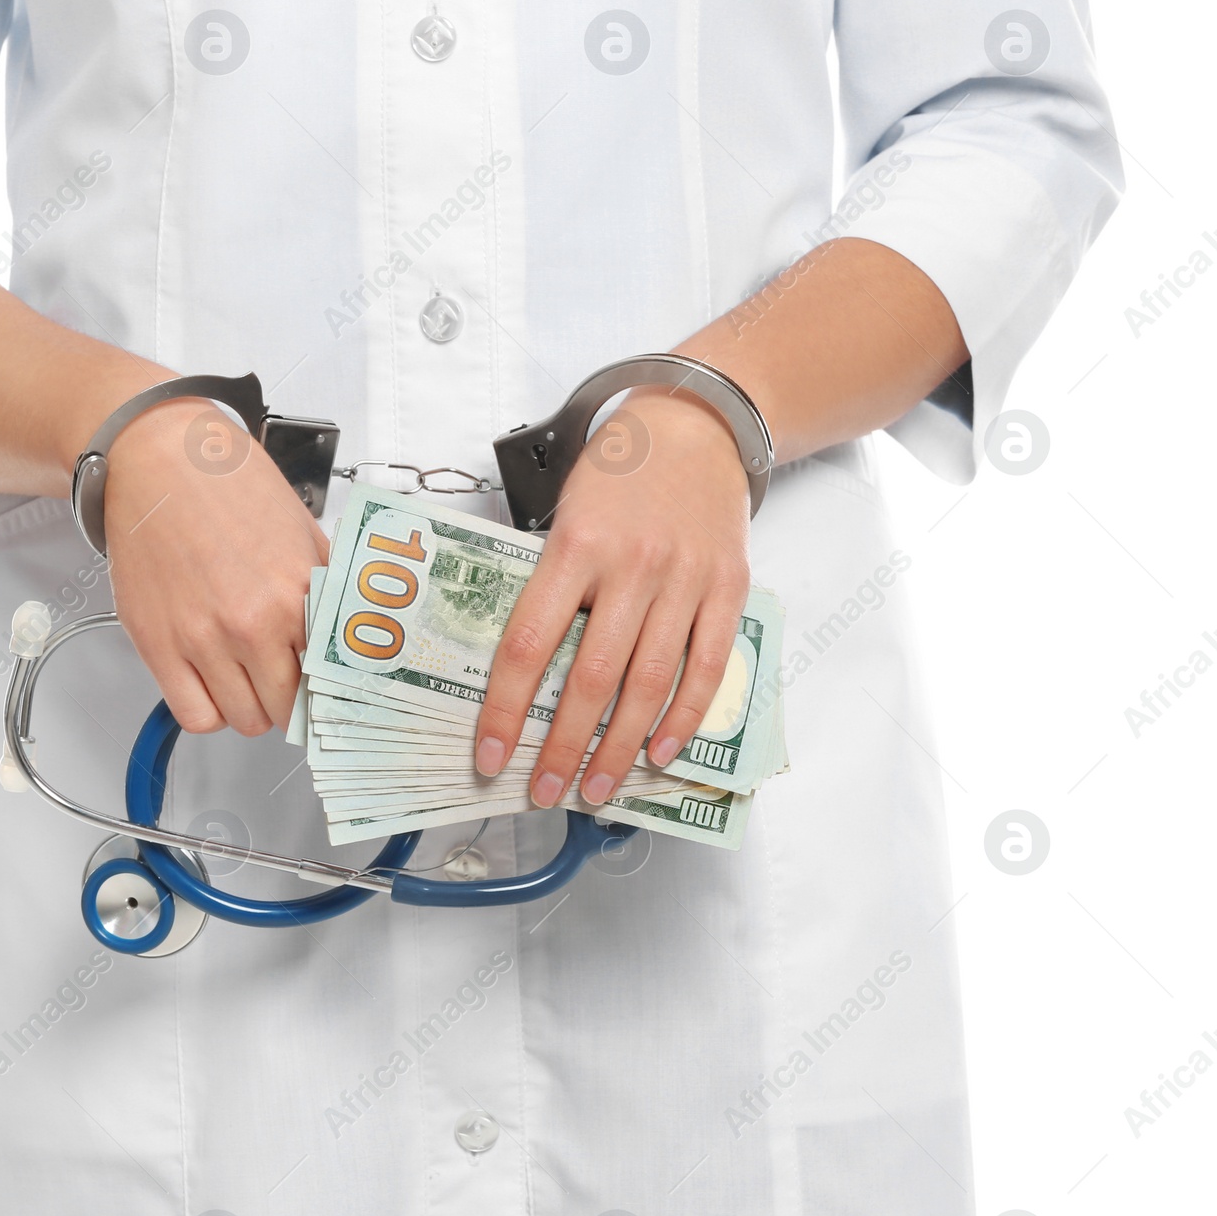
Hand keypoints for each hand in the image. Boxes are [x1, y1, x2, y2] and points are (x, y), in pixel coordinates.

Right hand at [104, 400, 328, 734]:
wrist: (157, 458)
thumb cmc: (224, 482)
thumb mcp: (300, 529)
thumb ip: (325, 585)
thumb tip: (348, 630)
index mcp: (296, 593)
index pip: (329, 677)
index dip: (327, 686)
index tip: (323, 687)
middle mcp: (251, 623)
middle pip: (287, 709)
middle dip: (289, 698)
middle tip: (281, 679)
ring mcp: (202, 639)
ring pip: (243, 720)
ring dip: (249, 705)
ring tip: (245, 676)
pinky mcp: (157, 644)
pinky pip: (194, 715)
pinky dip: (208, 710)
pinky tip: (211, 683)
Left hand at [474, 392, 751, 804]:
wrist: (698, 423)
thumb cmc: (619, 470)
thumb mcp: (564, 511)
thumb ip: (550, 583)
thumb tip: (524, 668)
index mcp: (574, 546)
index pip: (527, 645)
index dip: (505, 710)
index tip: (489, 756)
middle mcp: (630, 566)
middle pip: (589, 678)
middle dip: (563, 748)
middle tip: (543, 792)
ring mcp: (684, 579)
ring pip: (649, 683)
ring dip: (620, 747)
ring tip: (598, 789)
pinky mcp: (727, 586)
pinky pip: (707, 665)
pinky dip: (685, 716)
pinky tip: (661, 751)